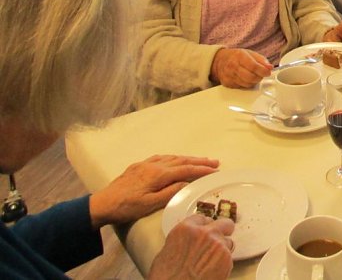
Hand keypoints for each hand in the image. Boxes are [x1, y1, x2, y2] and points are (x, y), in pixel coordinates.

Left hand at [89, 155, 219, 227]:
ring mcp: (145, 164)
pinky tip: (176, 159)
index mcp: (158, 174)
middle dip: (199, 161)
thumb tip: (187, 182)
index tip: (215, 170)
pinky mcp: (138, 166)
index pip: (185, 170)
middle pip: (181, 161)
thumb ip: (170, 192)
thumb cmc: (126, 207)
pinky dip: (174, 158)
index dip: (201, 170)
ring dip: (188, 158)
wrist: (102, 204)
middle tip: (214, 162)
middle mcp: (154, 165)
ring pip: (172, 157)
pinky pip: (161, 157)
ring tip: (200, 160)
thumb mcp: (150, 204)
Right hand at [148, 214, 233, 279]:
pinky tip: (211, 271)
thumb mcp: (167, 252)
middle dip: (223, 230)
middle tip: (219, 239)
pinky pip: (229, 258)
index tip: (205, 230)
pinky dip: (222, 264)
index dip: (204, 226)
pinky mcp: (227, 260)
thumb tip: (188, 242)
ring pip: (228, 243)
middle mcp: (205, 233)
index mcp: (186, 229)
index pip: (202, 218)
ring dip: (222, 250)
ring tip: (210, 262)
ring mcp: (218, 246)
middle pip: (224, 223)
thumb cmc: (166, 277)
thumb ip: (182, 240)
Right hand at [210, 48, 271, 87]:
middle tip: (262, 74)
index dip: (263, 71)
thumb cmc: (236, 57)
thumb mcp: (250, 53)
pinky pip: (242, 87)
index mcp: (240, 56)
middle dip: (259, 77)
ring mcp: (229, 76)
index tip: (268, 72)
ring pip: (247, 84)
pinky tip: (246, 78)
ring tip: (254, 75)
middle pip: (251, 77)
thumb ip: (261, 60)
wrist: (220, 61)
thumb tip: (270, 67)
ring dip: (254, 81)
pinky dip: (247, 84)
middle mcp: (233, 66)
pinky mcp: (228, 84)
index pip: (254, 66)